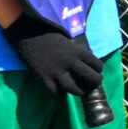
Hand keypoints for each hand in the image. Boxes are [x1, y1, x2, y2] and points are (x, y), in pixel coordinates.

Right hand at [4, 12, 114, 127]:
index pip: (96, 63)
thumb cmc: (48, 33)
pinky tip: (60, 92)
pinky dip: (59, 95)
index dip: (99, 69)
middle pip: (90, 77)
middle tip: (93, 85)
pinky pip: (54, 92)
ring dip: (78, 92)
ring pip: (73, 88)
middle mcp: (70, 62)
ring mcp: (57, 71)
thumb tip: (82, 59)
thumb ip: (75, 50)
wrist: (29, 34)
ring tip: (79, 91)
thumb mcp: (67, 39)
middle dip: (94, 83)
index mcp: (77, 51)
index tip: (97, 71)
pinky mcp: (44, 77)